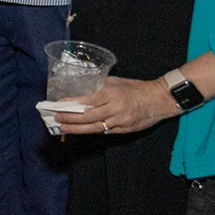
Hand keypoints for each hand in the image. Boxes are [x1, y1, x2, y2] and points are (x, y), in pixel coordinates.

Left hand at [53, 76, 177, 135]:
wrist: (159, 100)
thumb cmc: (137, 88)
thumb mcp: (117, 82)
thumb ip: (101, 87)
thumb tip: (82, 92)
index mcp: (113, 93)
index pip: (89, 100)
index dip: (72, 104)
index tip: (59, 105)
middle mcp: (116, 108)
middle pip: (88, 116)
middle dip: (70, 119)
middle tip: (56, 119)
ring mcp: (120, 121)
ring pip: (94, 127)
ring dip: (77, 129)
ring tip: (63, 129)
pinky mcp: (124, 130)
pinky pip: (104, 131)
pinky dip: (90, 131)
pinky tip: (79, 131)